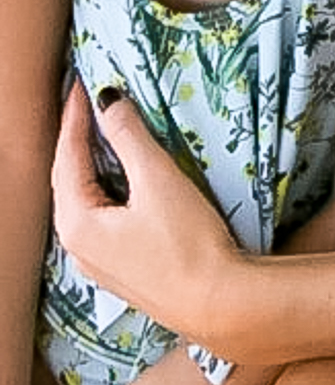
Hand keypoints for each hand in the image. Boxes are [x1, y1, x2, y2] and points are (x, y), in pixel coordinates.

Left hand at [52, 83, 240, 337]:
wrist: (216, 302)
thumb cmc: (186, 242)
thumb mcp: (158, 180)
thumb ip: (130, 137)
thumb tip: (107, 101)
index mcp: (77, 222)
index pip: (67, 156)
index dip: (74, 117)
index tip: (80, 82)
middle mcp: (77, 244)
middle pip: (68, 179)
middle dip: (75, 138)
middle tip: (85, 100)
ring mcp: (97, 260)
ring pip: (83, 198)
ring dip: (88, 162)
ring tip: (98, 130)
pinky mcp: (120, 267)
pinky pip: (99, 214)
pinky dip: (103, 185)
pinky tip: (117, 177)